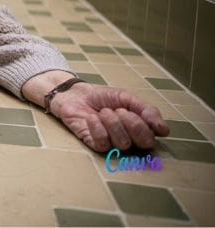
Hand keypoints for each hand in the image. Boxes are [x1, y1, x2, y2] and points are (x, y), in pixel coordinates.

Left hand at [49, 81, 169, 151]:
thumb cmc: (102, 97)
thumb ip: (147, 111)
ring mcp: (112, 144)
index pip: (153, 136)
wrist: (76, 94)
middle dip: (132, 123)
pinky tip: (91, 118)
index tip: (132, 110)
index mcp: (140, 128)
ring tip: (103, 112)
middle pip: (143, 142)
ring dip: (112, 122)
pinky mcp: (95, 145)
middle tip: (118, 110)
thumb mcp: (127, 98)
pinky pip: (103, 143)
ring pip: (123, 143)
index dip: (146, 123)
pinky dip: (97, 127)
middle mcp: (129, 139)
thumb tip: (164, 130)